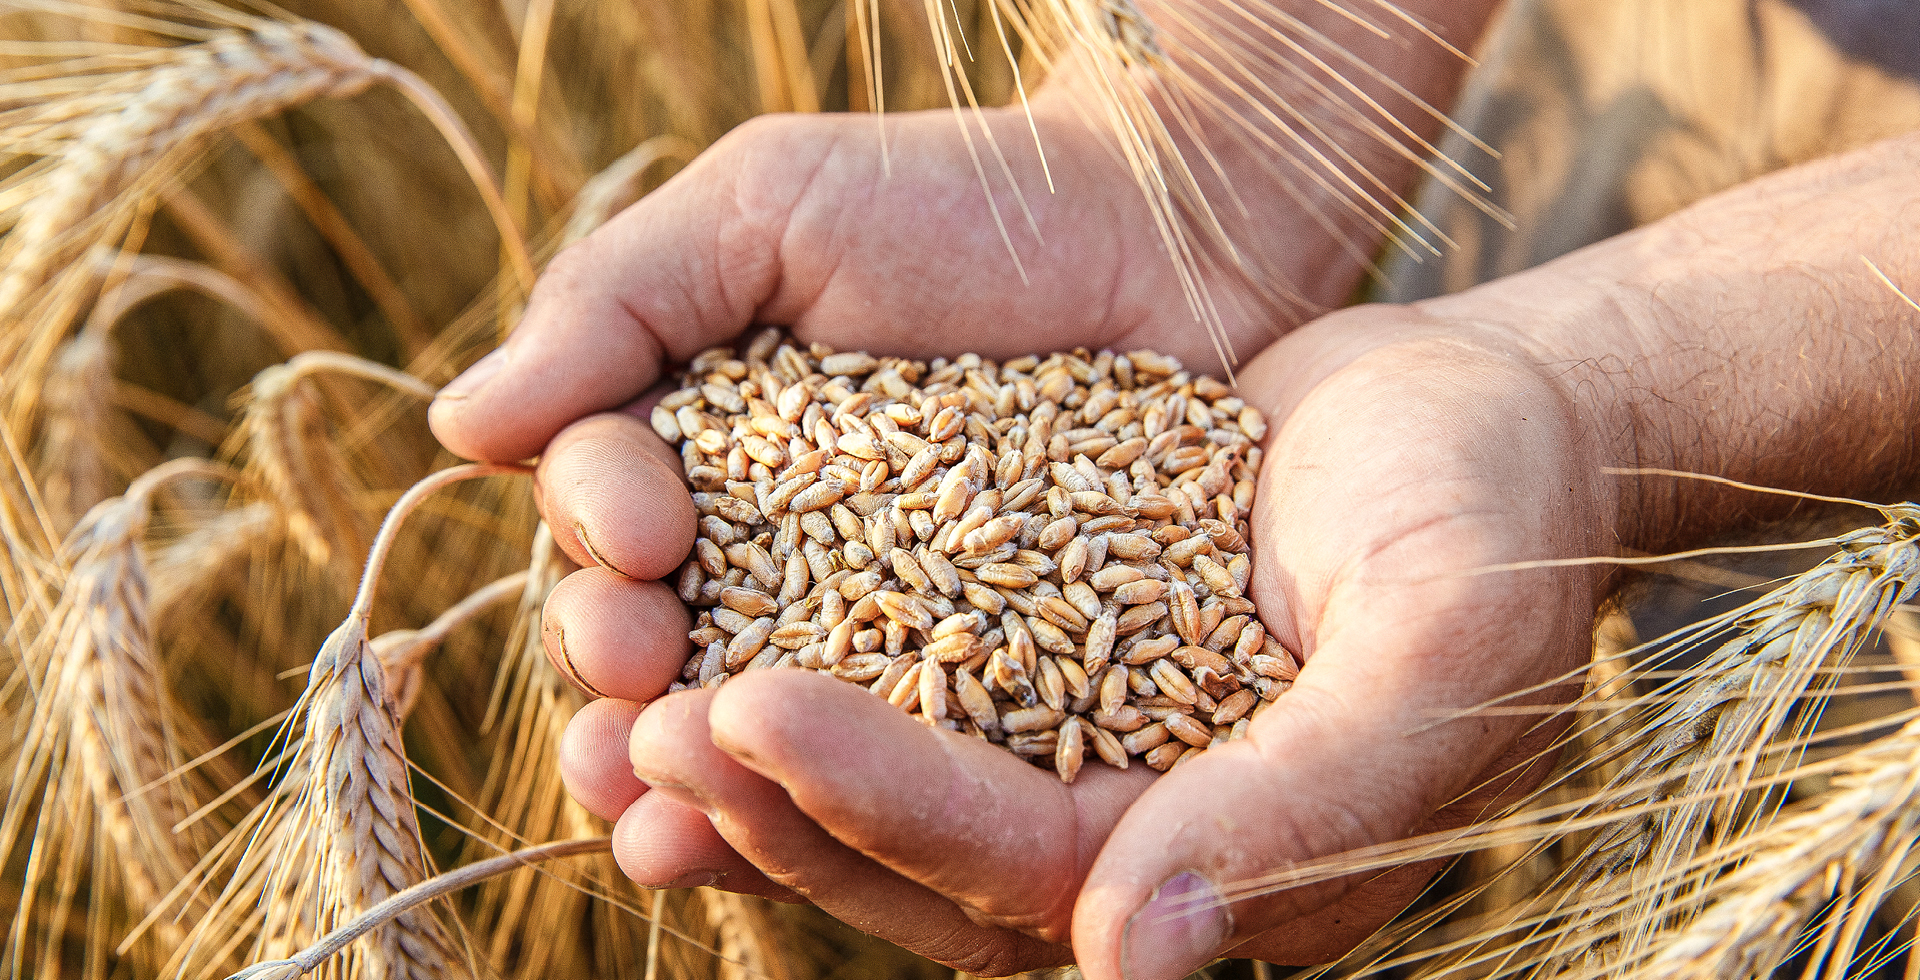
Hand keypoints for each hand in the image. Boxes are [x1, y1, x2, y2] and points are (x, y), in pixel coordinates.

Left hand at [543, 303, 1616, 974]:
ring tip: (636, 683)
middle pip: (922, 856)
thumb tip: (1138, 957)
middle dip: (780, 800)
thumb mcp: (1436, 654)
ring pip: (891, 786)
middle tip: (649, 722)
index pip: (1018, 865)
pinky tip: (705, 606)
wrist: (1487, 415)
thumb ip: (1308, 807)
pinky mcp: (1046, 654)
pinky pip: (908, 678)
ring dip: (761, 754)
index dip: (881, 801)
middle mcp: (1132, 832)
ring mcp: (1082, 745)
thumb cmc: (1491, 525)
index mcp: (1216, 867)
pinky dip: (811, 654)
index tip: (748, 710)